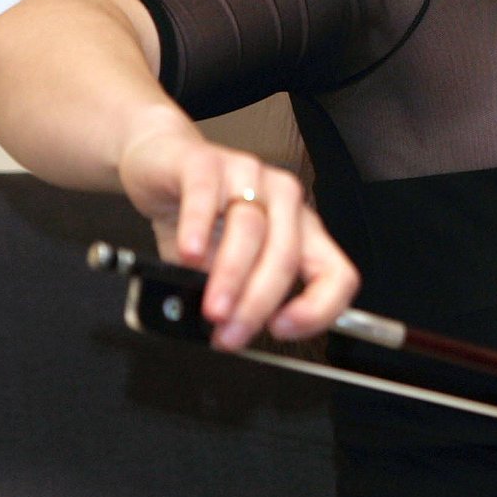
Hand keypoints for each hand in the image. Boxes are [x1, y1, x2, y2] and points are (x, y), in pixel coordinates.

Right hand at [116, 122, 359, 350]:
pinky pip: (206, 196)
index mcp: (302, 230)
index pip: (336, 272)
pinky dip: (198, 228)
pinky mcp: (206, 162)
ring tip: (213, 309)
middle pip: (287, 255)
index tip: (282, 330)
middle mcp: (285, 200)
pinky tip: (190, 253)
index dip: (319, 307)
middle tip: (231, 334)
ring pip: (251, 229)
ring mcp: (250, 176)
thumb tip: (228, 328)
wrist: (160, 163)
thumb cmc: (198, 218)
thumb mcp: (220, 265)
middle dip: (259, 302)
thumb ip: (232, 294)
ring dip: (231, 276)